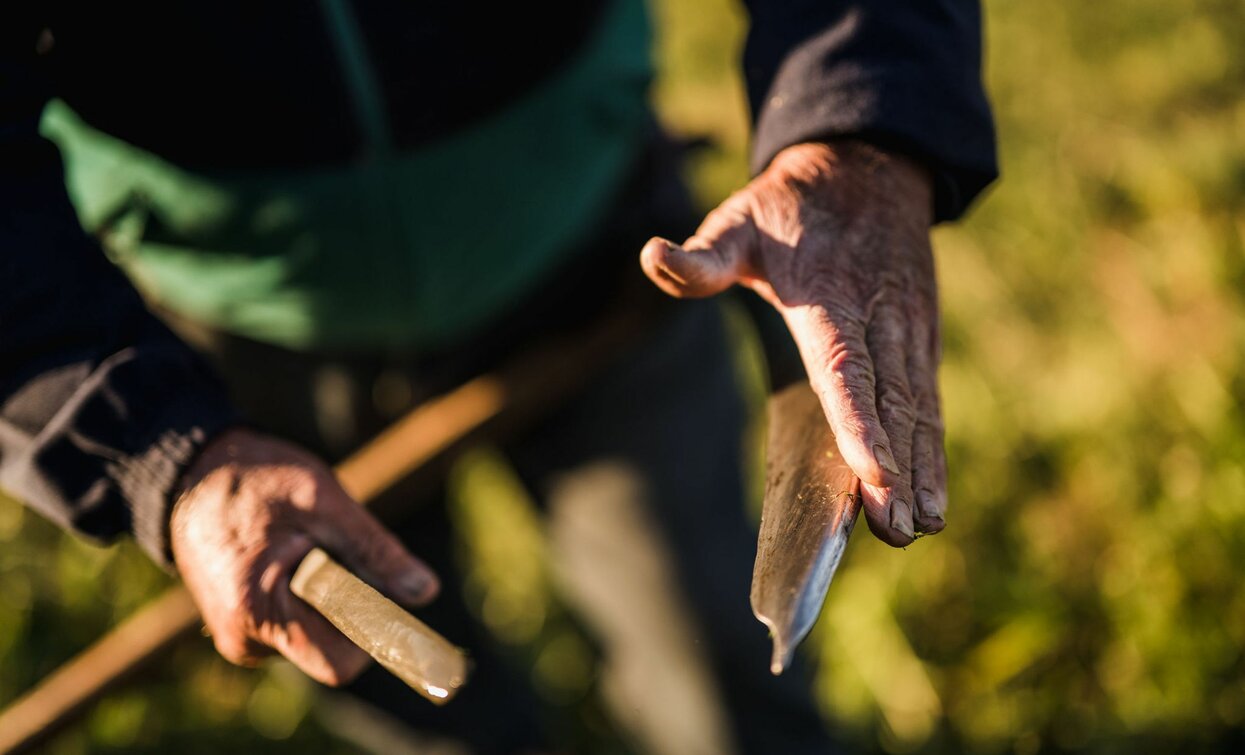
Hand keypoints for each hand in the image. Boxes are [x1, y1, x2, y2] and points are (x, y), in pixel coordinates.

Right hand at [171, 427, 439, 684]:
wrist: (189, 474)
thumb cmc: (253, 480)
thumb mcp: (322, 501)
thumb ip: (374, 549)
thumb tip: (424, 591)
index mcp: (258, 614)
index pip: (338, 661)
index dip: (375, 634)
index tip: (392, 594)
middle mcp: (245, 642)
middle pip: (332, 647)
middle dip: (351, 604)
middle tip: (336, 547)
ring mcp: (241, 637)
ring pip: (317, 633)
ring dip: (330, 596)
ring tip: (305, 544)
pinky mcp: (244, 626)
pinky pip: (297, 623)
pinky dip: (310, 594)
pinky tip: (292, 554)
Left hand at [641, 141, 943, 545]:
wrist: (867, 167)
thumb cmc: (789, 208)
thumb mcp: (737, 220)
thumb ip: (700, 255)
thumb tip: (651, 255)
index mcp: (829, 296)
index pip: (844, 368)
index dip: (858, 423)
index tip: (873, 474)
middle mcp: (877, 317)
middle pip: (888, 402)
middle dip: (896, 470)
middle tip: (899, 530)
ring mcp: (906, 329)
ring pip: (917, 407)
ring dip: (922, 469)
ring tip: (921, 526)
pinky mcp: (921, 338)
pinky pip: (928, 398)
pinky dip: (932, 448)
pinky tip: (932, 495)